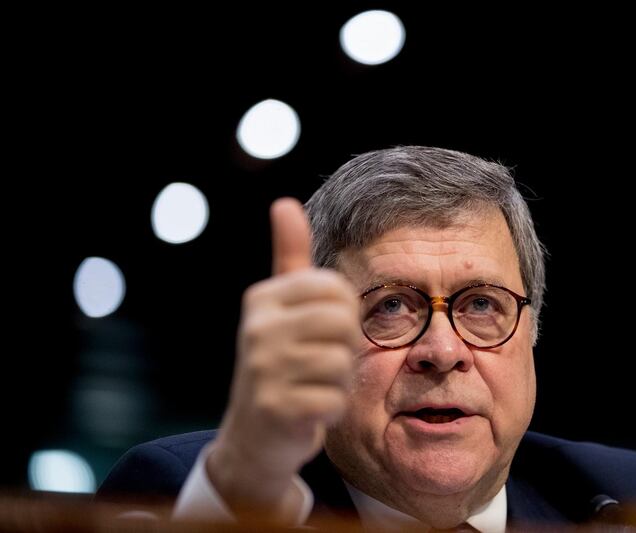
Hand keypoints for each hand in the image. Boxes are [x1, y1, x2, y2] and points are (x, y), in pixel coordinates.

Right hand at [207, 197, 359, 517]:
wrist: (253, 438)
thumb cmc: (278, 366)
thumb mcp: (279, 309)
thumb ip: (288, 257)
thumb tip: (284, 203)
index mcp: (263, 299)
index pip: (337, 288)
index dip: (344, 314)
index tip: (321, 333)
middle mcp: (258, 328)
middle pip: (344, 322)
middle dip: (344, 348)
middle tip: (320, 363)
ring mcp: (264, 369)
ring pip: (342, 362)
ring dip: (338, 381)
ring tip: (312, 386)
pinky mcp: (276, 408)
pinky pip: (335, 400)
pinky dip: (330, 410)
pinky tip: (308, 410)